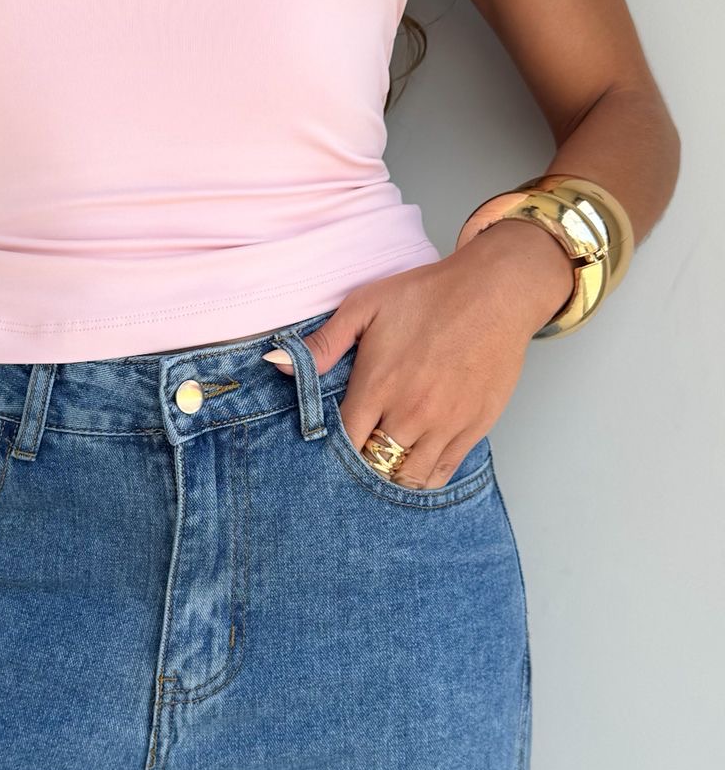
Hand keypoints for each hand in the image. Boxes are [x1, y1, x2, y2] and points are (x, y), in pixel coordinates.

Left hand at [269, 219, 574, 488]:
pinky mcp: (474, 428)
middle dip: (360, 468)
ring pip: (408, 479)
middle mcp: (410, 413)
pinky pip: (442, 473)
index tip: (328, 449)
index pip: (344, 444)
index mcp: (378, 386)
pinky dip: (423, 477)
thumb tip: (274, 362)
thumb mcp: (365, 306)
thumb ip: (322, 343)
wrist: (494, 291)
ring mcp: (445, 425)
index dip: (333, 453)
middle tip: (352, 461)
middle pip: (374, 468)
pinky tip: (411, 467)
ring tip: (380, 464)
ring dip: (390, 476)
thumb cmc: (428, 294)